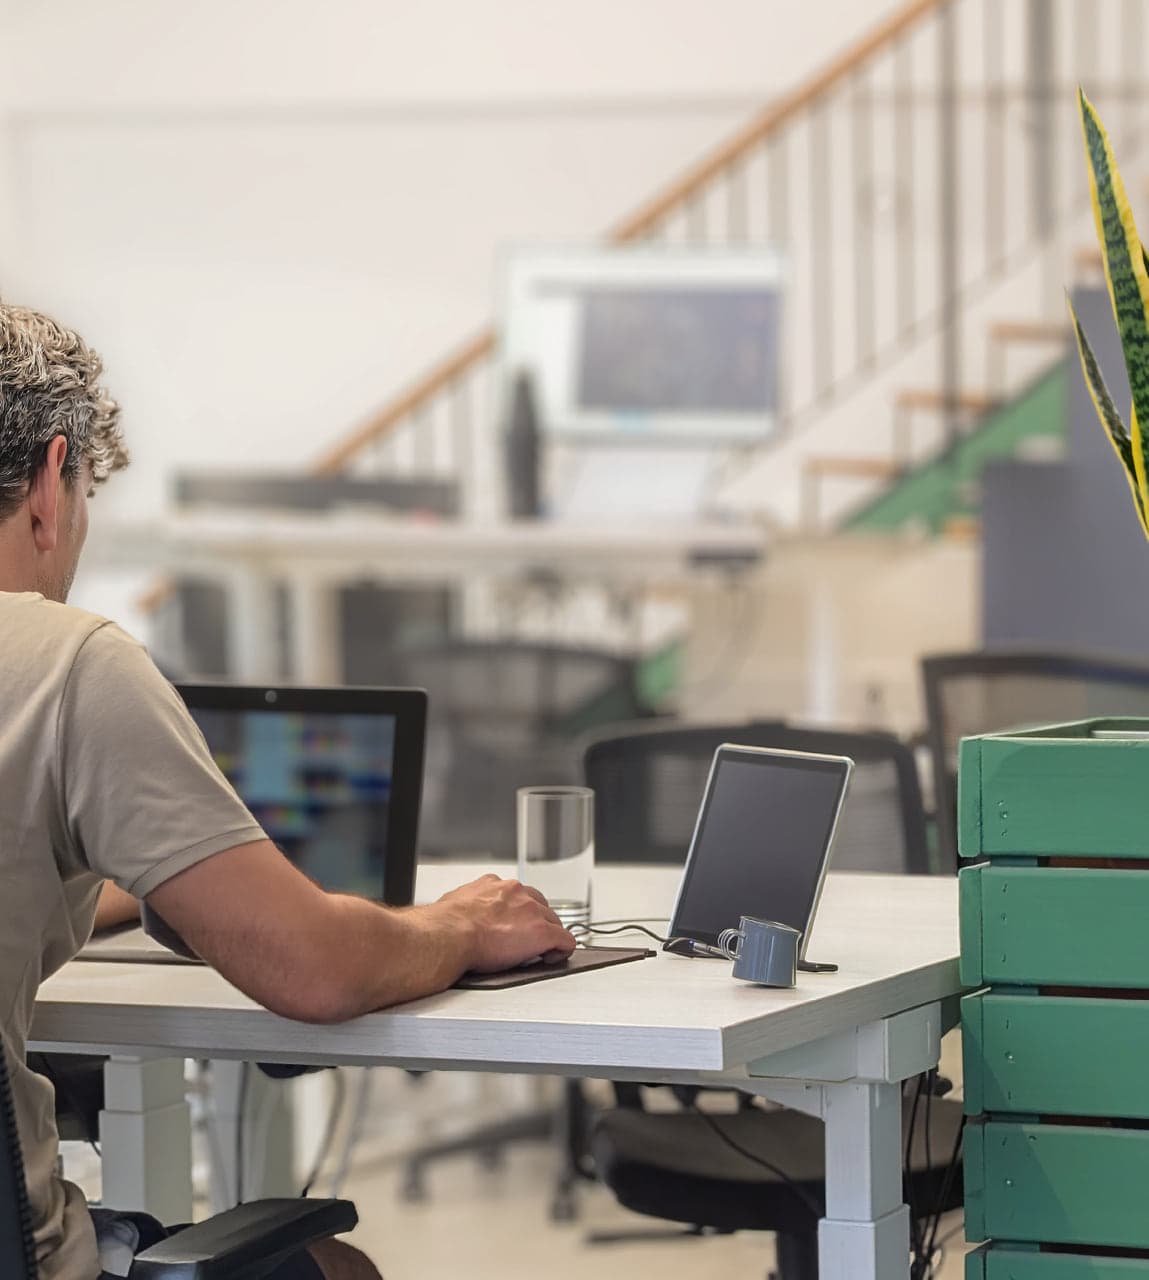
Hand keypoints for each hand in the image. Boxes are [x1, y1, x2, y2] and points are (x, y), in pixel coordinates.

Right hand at [432, 874, 576, 972]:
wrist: (449, 935)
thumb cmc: (445, 925)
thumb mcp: (455, 905)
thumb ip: (466, 906)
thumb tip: (459, 916)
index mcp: (494, 885)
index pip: (518, 895)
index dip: (520, 914)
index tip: (516, 927)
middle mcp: (515, 892)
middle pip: (540, 906)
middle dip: (537, 923)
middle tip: (526, 942)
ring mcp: (531, 911)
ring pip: (554, 921)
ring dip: (549, 935)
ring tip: (539, 952)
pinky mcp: (541, 932)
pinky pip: (565, 940)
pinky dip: (562, 950)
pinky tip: (552, 958)